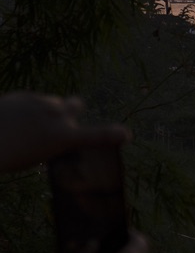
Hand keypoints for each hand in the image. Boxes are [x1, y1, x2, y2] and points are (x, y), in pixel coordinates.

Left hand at [0, 92, 127, 172]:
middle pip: (76, 105)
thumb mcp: (36, 156)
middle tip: (61, 121)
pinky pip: (32, 100)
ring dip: (48, 110)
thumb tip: (61, 133)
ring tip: (27, 125)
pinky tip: (13, 120)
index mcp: (63, 136)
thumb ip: (55, 141)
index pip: (96, 135)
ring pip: (52, 103)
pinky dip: (27, 108)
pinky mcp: (24, 95)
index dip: (113, 135)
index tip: (125, 135)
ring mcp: (40, 103)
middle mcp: (57, 116)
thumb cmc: (6, 155)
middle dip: (73, 110)